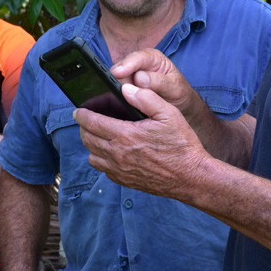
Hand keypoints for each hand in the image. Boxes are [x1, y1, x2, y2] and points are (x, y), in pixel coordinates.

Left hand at [75, 83, 209, 199]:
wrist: (192, 178)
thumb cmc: (182, 145)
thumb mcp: (169, 114)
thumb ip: (146, 98)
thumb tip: (126, 89)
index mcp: (126, 135)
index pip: (92, 123)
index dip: (82, 115)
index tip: (78, 110)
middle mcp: (118, 154)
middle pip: (87, 139)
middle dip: (84, 128)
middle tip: (87, 120)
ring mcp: (120, 170)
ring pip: (92, 156)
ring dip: (91, 144)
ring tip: (97, 135)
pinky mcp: (125, 181)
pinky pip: (103, 170)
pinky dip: (101, 159)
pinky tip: (110, 152)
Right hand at [109, 49, 203, 120]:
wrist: (179, 106)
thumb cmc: (179, 93)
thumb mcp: (174, 88)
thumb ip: (159, 82)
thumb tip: (138, 78)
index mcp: (153, 58)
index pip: (137, 58)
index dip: (126, 65)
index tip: (118, 73)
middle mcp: (139, 64)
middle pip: (121, 68)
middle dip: (120, 80)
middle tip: (123, 94)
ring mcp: (130, 75)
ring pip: (116, 80)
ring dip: (119, 90)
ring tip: (126, 102)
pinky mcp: (125, 87)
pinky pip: (116, 89)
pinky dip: (117, 96)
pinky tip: (120, 103)